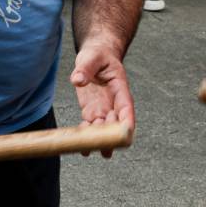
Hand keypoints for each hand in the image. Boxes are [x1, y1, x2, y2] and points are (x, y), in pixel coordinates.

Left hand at [70, 41, 134, 157]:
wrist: (96, 55)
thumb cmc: (98, 55)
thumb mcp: (91, 57)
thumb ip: (85, 68)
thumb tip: (78, 80)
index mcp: (120, 89)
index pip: (127, 108)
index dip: (127, 122)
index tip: (126, 135)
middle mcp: (114, 103)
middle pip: (115, 123)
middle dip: (110, 137)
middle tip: (104, 150)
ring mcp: (103, 108)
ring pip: (102, 128)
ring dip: (97, 140)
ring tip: (89, 152)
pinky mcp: (91, 110)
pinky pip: (89, 125)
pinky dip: (85, 135)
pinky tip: (80, 145)